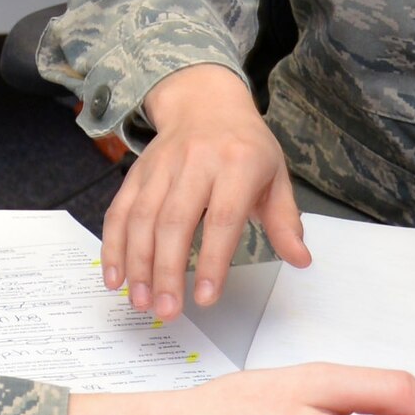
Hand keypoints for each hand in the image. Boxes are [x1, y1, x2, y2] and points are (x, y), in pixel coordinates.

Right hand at [102, 64, 308, 317]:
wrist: (205, 102)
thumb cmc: (245, 147)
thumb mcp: (276, 176)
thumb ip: (284, 221)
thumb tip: (300, 259)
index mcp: (238, 163)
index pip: (223, 218)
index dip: (214, 260)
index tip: (207, 298)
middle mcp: (196, 162)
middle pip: (175, 221)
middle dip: (167, 271)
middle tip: (167, 312)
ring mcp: (162, 166)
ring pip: (143, 218)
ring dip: (138, 264)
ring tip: (142, 303)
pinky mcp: (137, 172)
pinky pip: (120, 210)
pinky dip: (114, 245)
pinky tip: (116, 277)